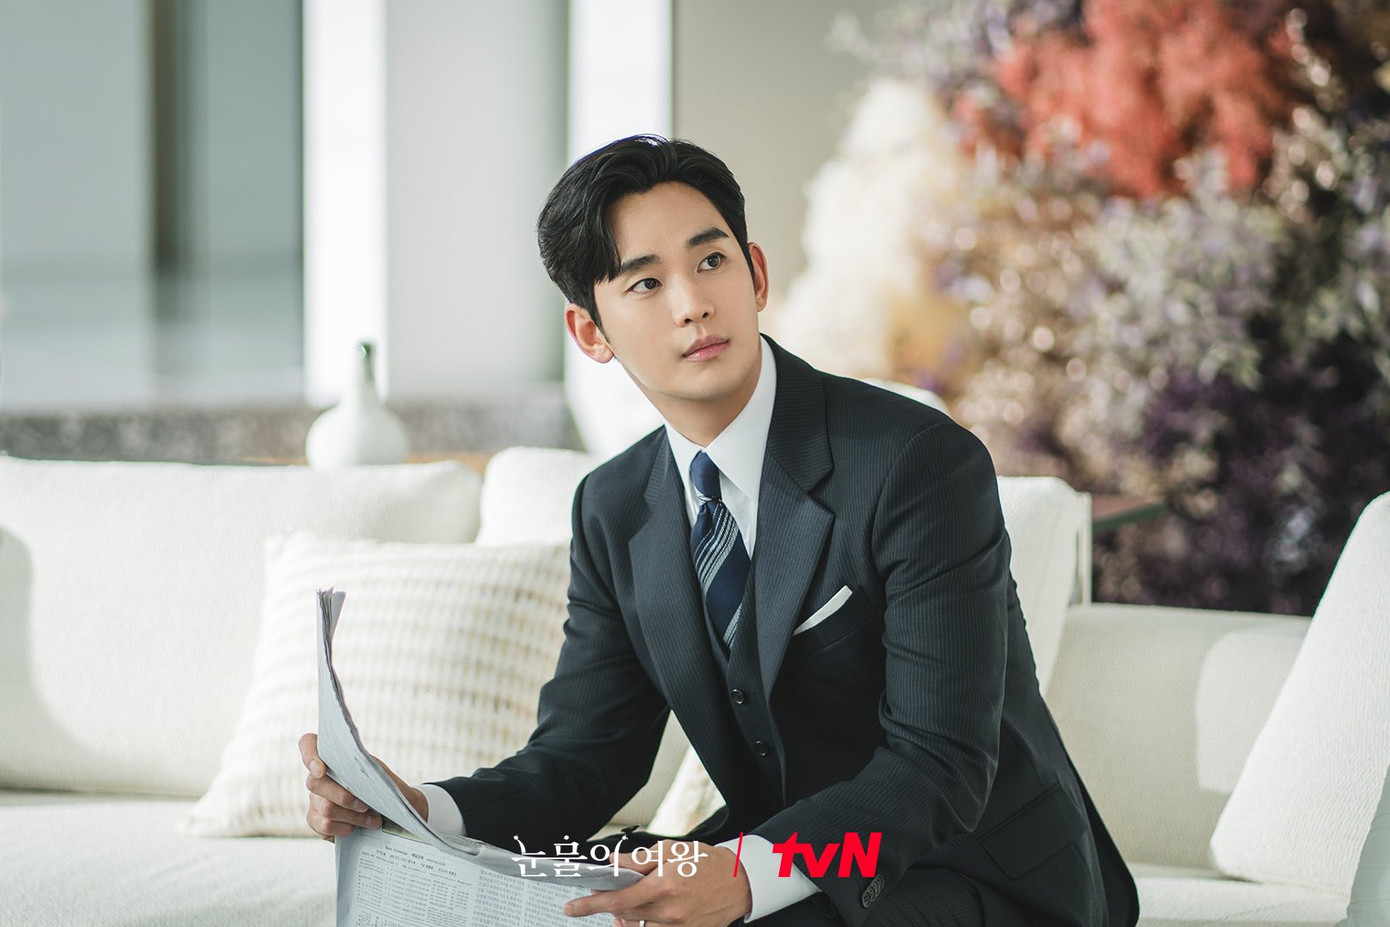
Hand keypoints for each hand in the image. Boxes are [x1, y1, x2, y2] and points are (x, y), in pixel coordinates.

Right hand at [299, 732, 426, 840]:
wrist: (391, 810)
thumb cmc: (383, 785)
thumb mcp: (377, 771)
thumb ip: (364, 765)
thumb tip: (358, 766)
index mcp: (331, 757)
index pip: (307, 744)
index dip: (309, 755)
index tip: (322, 770)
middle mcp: (317, 776)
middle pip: (315, 783)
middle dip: (344, 796)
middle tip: (366, 805)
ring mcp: (314, 799)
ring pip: (325, 808)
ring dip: (353, 816)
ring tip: (373, 820)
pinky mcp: (315, 820)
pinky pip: (324, 826)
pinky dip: (345, 828)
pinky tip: (357, 828)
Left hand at [562, 841, 751, 925]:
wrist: (740, 881)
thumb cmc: (706, 862)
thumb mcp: (672, 851)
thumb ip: (638, 860)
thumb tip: (612, 863)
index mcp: (664, 886)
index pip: (618, 900)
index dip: (591, 904)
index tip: (572, 907)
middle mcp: (669, 911)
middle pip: (624, 915)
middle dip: (607, 907)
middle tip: (600, 894)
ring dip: (625, 917)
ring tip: (623, 903)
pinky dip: (642, 925)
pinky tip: (640, 914)